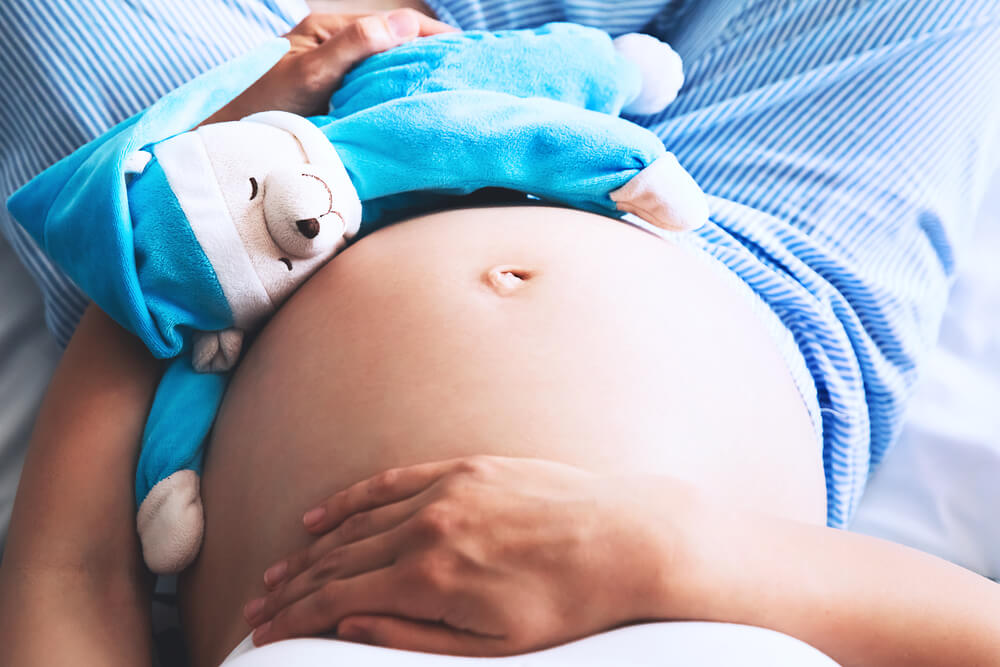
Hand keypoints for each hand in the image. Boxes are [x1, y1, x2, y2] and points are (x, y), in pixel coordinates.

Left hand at [202, 10, 455, 123]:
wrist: (231, 146)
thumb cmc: (262, 109)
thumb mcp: (311, 73)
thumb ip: (355, 46)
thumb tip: (405, 24)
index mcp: (327, 31)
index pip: (393, 24)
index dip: (432, 33)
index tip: (466, 49)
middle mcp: (332, 49)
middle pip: (393, 44)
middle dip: (431, 55)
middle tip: (469, 72)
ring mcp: (333, 76)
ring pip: (385, 69)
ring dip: (416, 78)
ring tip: (451, 92)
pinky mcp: (333, 103)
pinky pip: (374, 92)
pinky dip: (398, 97)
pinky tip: (415, 111)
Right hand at [243, 456, 688, 654]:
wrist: (627, 540)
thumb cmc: (568, 604)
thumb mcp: (495, 646)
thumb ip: (413, 637)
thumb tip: (351, 625)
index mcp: (430, 577)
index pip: (337, 599)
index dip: (293, 618)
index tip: (263, 631)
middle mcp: (427, 526)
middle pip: (337, 560)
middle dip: (292, 588)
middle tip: (258, 605)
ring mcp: (445, 491)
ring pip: (356, 521)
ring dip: (312, 549)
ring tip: (280, 571)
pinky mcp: (465, 469)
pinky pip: (391, 482)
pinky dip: (351, 500)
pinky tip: (324, 516)